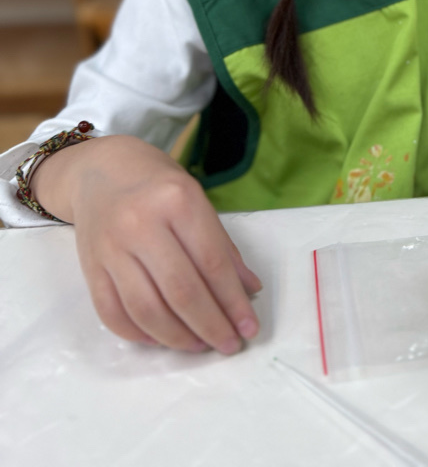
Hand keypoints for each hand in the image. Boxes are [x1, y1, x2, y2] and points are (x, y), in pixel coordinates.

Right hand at [32, 135, 261, 353]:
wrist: (100, 169)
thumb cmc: (157, 183)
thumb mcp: (196, 198)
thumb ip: (221, 245)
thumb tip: (249, 289)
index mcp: (177, 200)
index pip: (212, 263)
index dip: (234, 302)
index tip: (249, 327)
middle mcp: (141, 224)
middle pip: (182, 292)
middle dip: (212, 326)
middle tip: (230, 345)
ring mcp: (111, 248)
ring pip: (147, 310)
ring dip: (179, 338)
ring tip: (201, 345)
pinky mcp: (90, 268)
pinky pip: (113, 314)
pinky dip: (140, 335)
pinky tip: (162, 338)